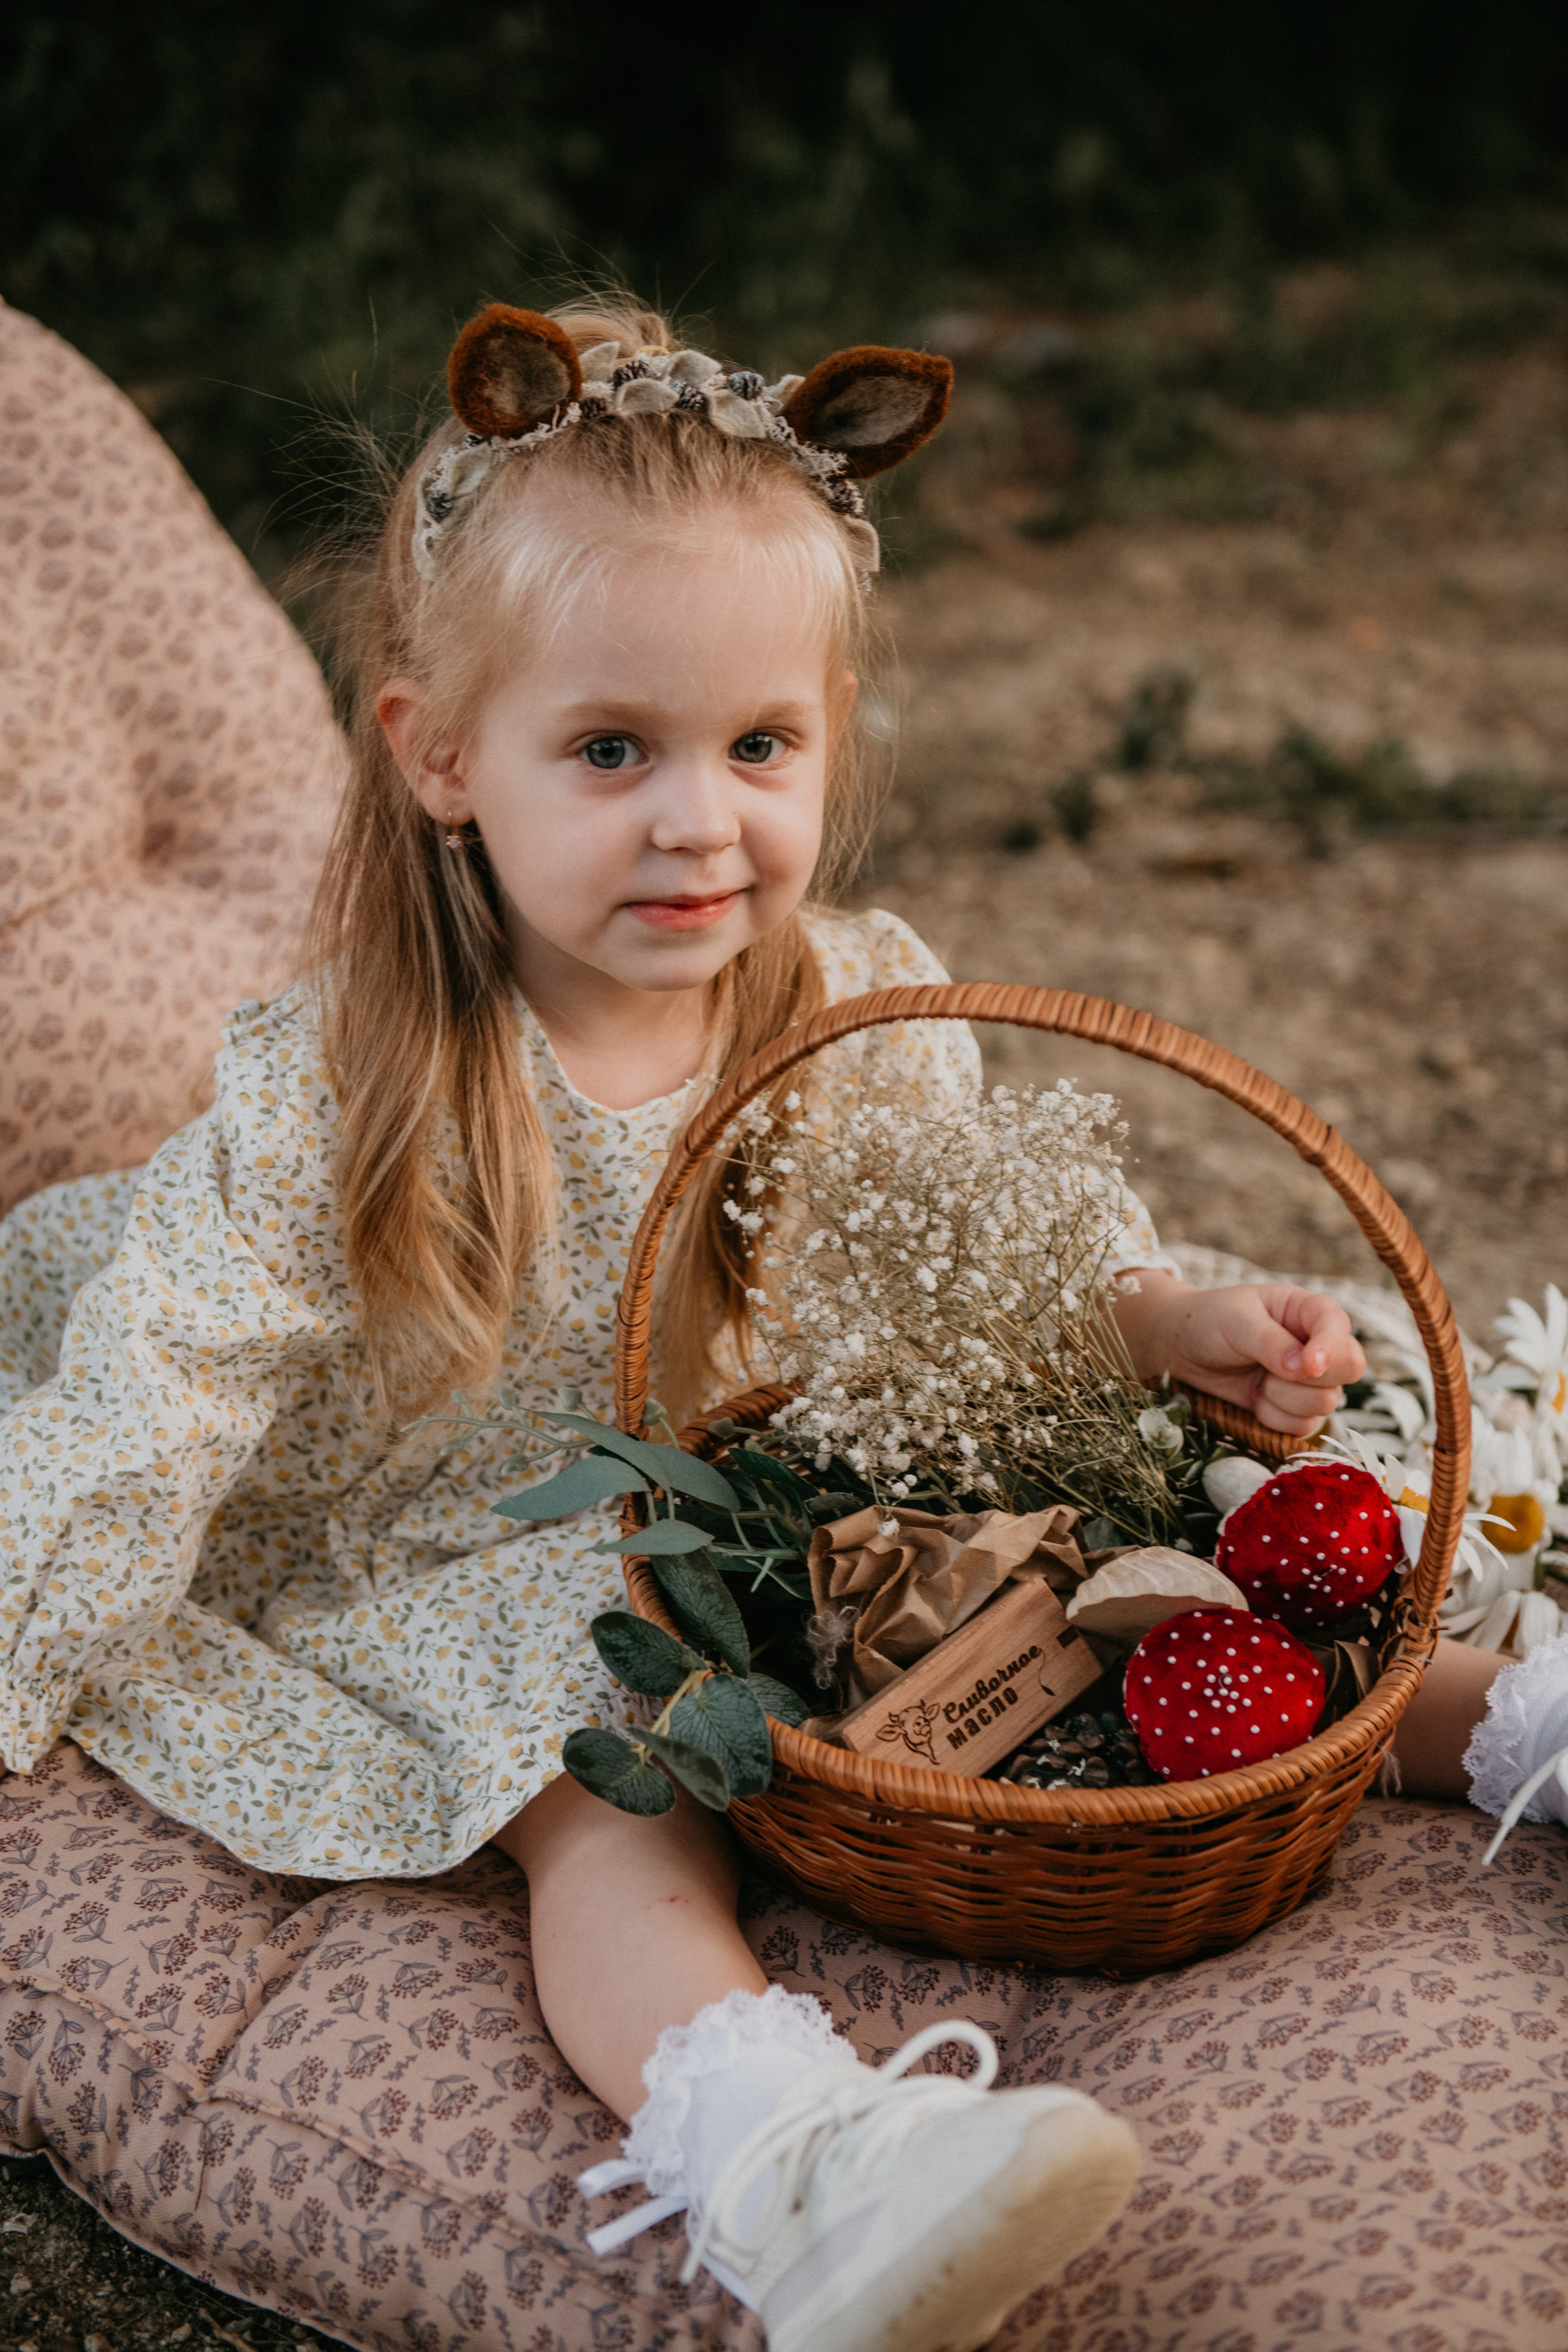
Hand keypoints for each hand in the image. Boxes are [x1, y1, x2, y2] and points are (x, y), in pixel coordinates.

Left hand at [1111, 1273, 1365, 1436]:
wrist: (1182, 1349)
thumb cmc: (1209, 1322)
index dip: (1330, 1349)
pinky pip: (1305, 1426)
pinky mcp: (1295, 1408)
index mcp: (1309, 1310)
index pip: (1340, 1327)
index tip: (1307, 1365)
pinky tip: (1255, 1399)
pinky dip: (1276, 1419)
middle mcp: (1318, 1344)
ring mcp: (1310, 1379)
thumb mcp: (1236, 1321)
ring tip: (1256, 1381)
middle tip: (1271, 1370)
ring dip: (1284, 1399)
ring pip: (1326, 1403)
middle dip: (1308, 1378)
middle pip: (1350, 1369)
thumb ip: (1271, 1342)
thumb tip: (1303, 1367)